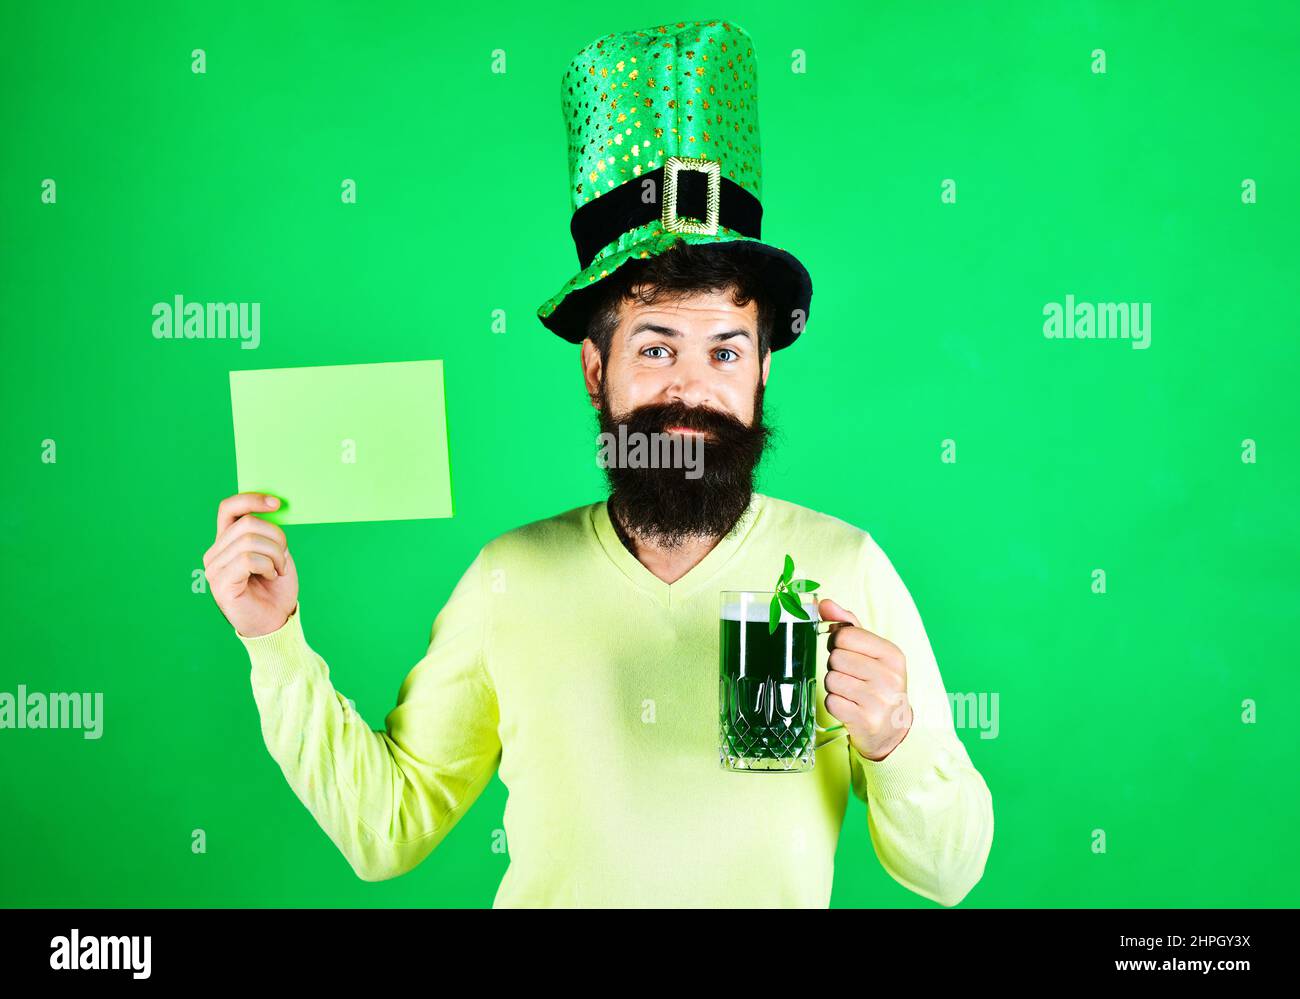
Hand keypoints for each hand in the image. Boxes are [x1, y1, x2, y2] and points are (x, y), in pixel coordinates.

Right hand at [203, 492, 298, 637]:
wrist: (276, 622)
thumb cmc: (276, 589)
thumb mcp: (277, 553)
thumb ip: (268, 532)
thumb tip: (271, 507)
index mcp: (227, 542)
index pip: (229, 508)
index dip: (252, 499)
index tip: (276, 503)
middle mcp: (215, 552)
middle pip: (247, 523)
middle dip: (276, 537)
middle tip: (283, 558)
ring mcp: (214, 568)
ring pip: (248, 540)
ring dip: (274, 554)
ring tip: (278, 569)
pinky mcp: (220, 583)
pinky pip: (247, 559)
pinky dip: (267, 565)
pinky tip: (270, 576)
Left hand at [819, 598, 912, 760]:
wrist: (892, 727)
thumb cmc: (876, 682)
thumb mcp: (871, 651)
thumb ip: (848, 624)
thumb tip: (824, 603)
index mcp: (892, 654)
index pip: (845, 635)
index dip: (837, 642)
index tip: (847, 651)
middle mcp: (890, 677)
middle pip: (835, 658)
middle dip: (836, 666)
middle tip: (851, 676)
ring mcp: (879, 701)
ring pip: (831, 680)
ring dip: (834, 685)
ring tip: (851, 691)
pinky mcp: (866, 721)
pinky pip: (831, 702)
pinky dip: (835, 703)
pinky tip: (849, 706)